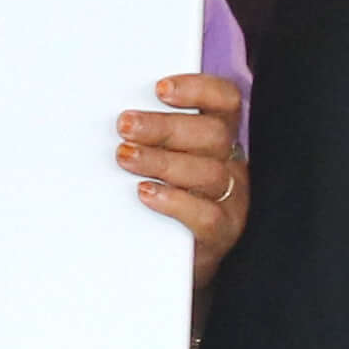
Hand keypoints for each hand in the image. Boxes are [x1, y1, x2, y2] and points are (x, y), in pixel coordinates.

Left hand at [121, 74, 247, 289]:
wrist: (173, 259)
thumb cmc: (162, 198)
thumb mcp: (161, 158)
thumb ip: (149, 134)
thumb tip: (116, 114)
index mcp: (219, 137)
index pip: (225, 101)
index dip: (198, 89)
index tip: (160, 89)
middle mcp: (231, 164)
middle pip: (213, 134)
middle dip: (164, 126)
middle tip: (125, 125)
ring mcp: (231, 199)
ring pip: (208, 172)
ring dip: (162, 161)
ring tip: (126, 157)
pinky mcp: (222, 233)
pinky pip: (206, 215)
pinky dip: (175, 201)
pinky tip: (146, 193)